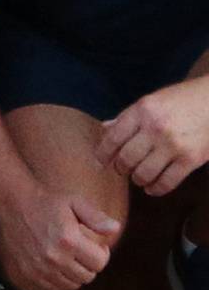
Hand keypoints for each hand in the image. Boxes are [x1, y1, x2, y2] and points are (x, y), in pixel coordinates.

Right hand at [0, 180, 118, 289]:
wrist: (13, 202)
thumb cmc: (47, 201)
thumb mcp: (75, 202)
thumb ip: (97, 217)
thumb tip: (116, 229)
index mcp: (69, 240)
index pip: (99, 263)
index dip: (101, 254)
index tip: (95, 245)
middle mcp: (54, 258)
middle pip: (87, 276)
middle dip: (88, 264)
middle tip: (80, 251)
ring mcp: (39, 268)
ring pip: (70, 285)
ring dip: (73, 273)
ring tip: (67, 257)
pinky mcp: (26, 274)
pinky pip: (51, 289)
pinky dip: (56, 280)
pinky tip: (54, 265)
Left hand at [96, 78, 208, 195]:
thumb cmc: (181, 100)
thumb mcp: (151, 101)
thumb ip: (128, 117)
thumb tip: (105, 130)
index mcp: (142, 110)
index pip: (113, 137)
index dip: (102, 154)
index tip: (99, 162)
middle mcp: (155, 128)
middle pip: (126, 159)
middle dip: (120, 168)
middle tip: (121, 169)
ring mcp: (173, 145)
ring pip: (143, 174)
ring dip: (137, 179)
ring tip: (138, 177)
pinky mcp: (190, 160)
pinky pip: (166, 182)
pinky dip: (155, 189)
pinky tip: (151, 187)